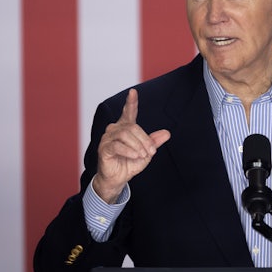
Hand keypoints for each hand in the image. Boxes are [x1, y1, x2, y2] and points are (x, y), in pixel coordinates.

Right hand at [93, 88, 170, 202]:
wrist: (118, 179)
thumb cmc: (130, 163)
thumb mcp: (146, 152)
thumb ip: (154, 142)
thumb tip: (167, 133)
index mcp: (125, 128)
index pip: (128, 112)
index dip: (131, 102)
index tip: (133, 92)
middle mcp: (115, 130)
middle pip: (132, 127)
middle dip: (144, 139)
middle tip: (152, 151)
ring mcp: (107, 138)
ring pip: (125, 134)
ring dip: (138, 145)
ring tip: (143, 155)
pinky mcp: (103, 148)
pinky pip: (117, 145)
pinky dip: (129, 150)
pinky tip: (135, 156)